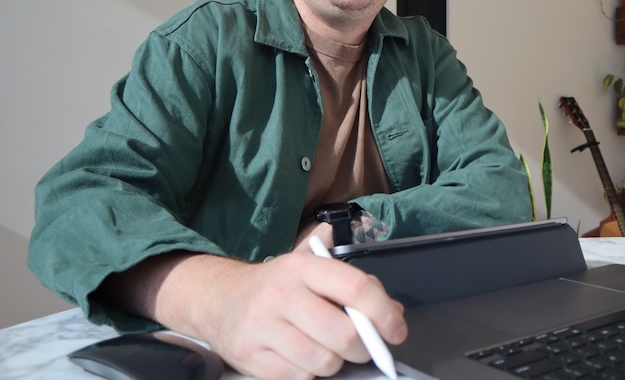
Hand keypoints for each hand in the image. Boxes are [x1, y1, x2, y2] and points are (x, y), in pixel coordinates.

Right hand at [204, 253, 407, 378]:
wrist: (219, 298)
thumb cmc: (278, 286)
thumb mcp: (312, 272)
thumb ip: (354, 287)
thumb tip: (393, 313)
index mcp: (303, 267)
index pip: (355, 288)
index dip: (383, 313)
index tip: (396, 330)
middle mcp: (280, 293)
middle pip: (343, 334)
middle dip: (361, 347)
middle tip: (360, 346)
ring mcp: (261, 326)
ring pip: (322, 362)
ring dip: (334, 362)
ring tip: (326, 349)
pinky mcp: (249, 356)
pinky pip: (298, 379)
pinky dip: (308, 374)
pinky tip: (301, 358)